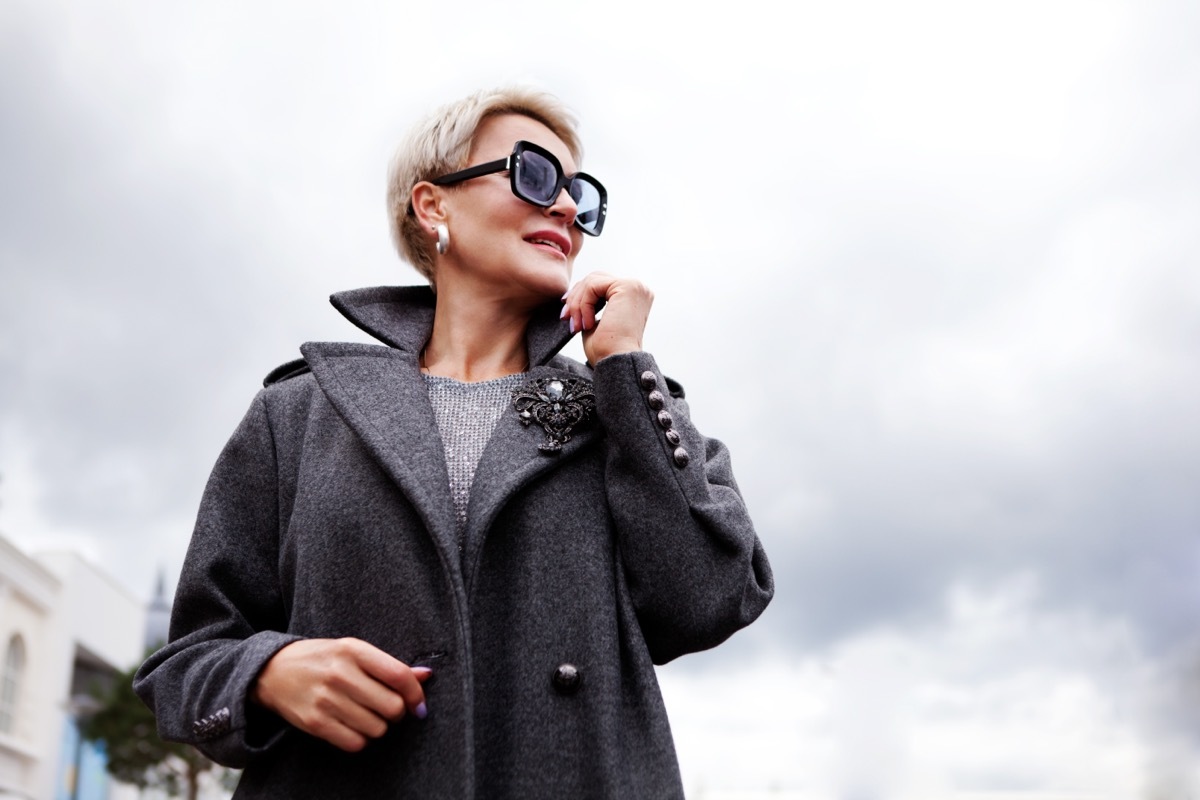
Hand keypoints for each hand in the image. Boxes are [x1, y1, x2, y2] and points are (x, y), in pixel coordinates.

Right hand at [251, 638, 431, 751]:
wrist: (271, 671)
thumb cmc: (321, 659)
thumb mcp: (353, 651)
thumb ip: (388, 665)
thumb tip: (426, 675)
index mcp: (353, 649)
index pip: (398, 675)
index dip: (416, 694)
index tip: (419, 704)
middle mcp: (340, 673)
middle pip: (392, 707)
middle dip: (397, 712)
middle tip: (388, 709)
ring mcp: (326, 699)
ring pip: (377, 728)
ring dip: (378, 727)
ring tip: (366, 715)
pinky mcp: (315, 722)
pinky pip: (355, 743)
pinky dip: (360, 739)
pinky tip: (352, 726)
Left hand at [560, 273, 652, 363]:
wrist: (615, 362)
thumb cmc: (606, 351)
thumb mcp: (595, 322)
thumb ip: (590, 305)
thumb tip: (572, 295)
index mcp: (634, 297)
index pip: (600, 284)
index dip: (580, 296)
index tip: (566, 314)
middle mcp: (638, 289)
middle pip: (595, 278)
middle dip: (575, 297)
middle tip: (565, 318)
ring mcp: (634, 286)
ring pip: (591, 281)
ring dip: (577, 304)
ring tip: (576, 325)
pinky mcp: (627, 287)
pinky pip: (592, 286)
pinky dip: (583, 305)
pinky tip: (587, 325)